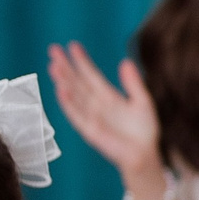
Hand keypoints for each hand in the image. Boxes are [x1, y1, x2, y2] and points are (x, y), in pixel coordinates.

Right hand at [46, 42, 164, 185]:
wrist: (145, 154)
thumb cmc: (144, 130)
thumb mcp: (142, 102)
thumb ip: (133, 83)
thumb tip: (125, 62)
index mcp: (107, 96)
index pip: (91, 75)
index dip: (82, 61)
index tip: (72, 45)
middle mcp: (95, 104)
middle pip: (77, 82)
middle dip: (65, 66)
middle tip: (53, 49)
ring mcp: (91, 116)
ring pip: (73, 95)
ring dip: (63, 81)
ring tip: (54, 66)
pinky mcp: (90, 130)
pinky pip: (76, 115)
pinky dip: (68, 103)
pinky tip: (61, 90)